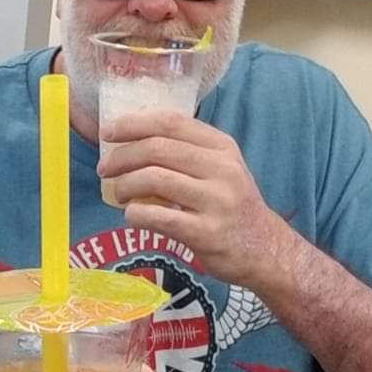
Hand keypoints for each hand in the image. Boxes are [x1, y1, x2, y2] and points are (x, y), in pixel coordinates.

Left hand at [98, 108, 286, 287]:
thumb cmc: (232, 204)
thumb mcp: (221, 167)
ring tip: (118, 193)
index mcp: (222, 146)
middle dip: (122, 157)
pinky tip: (132, 216)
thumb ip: (185, 151)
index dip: (133, 123)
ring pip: (155, 179)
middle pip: (158, 149)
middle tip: (106, 169)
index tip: (108, 133)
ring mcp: (217, 201)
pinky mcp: (207, 233)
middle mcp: (222, 168)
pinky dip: (136, 214)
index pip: (171, 122)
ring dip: (125, 185)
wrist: (265, 249)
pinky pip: (159, 217)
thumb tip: (131, 138)